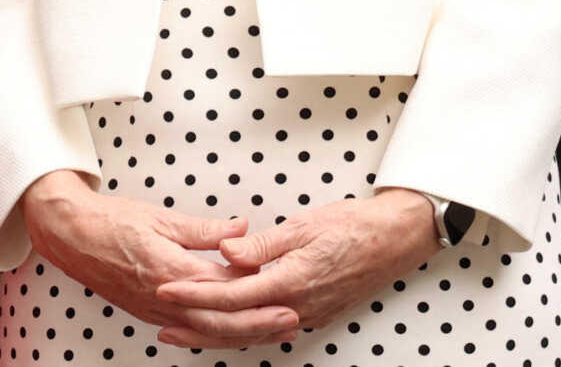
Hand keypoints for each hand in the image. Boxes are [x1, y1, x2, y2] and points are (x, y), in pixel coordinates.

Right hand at [18, 170, 286, 348]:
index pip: (224, 284)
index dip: (255, 283)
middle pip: (221, 319)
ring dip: (242, 334)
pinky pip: (188, 331)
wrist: (70, 235)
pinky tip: (230, 334)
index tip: (281, 279)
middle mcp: (165, 297)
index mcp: (171, 269)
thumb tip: (241, 229)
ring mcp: (156, 310)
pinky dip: (214, 334)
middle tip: (290, 320)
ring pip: (207, 331)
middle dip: (259, 322)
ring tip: (271, 332)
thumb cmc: (110, 222)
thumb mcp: (161, 217)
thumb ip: (205, 229)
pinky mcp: (148, 313)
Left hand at [151, 189, 435, 345]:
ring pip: (254, 332)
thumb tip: (225, 250)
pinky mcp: (315, 314)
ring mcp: (308, 314)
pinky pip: (272, 329)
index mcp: (291, 282)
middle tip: (165, 325)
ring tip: (186, 330)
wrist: (395, 240)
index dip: (195, 295)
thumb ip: (261, 244)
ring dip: (218, 334)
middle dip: (198, 327)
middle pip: (238, 326)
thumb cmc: (353, 227)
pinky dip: (245, 330)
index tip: (166, 290)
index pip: (231, 295)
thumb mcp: (302, 225)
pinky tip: (229, 327)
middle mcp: (298, 306)